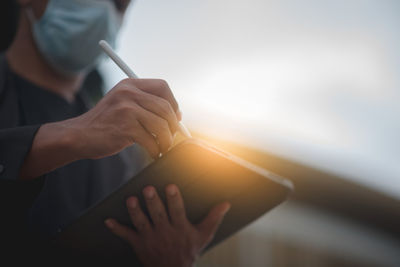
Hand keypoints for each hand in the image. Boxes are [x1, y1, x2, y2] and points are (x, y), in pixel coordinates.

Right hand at [67, 78, 180, 158]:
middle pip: (165, 106)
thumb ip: (145, 104)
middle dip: (173, 125)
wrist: (78, 136)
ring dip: (167, 140)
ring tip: (164, 147)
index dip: (173, 103)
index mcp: (129, 84)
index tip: (175, 117)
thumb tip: (176, 116)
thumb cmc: (104, 123)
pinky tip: (153, 153)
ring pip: (161, 124)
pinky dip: (156, 149)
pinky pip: (151, 140)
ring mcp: (126, 109)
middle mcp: (128, 93)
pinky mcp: (125, 127)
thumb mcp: (122, 104)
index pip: (162, 87)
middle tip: (172, 136)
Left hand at [104, 185, 230, 266]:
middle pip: (157, 215)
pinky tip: (107, 220)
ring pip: (141, 223)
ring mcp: (150, 238)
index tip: (170, 186)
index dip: (174, 199)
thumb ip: (213, 218)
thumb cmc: (189, 251)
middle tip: (148, 189)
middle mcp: (165, 233)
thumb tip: (225, 203)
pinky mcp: (138, 243)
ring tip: (131, 200)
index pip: (177, 211)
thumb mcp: (204, 236)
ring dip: (135, 212)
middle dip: (153, 202)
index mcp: (180, 229)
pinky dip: (116, 229)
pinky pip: (126, 236)